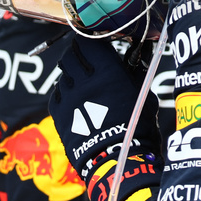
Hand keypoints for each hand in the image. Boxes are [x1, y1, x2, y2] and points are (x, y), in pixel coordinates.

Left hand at [49, 39, 158, 183]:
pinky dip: (64, 92)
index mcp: (107, 72)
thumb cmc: (137, 128)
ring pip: (63, 74)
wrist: (117, 160)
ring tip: (82, 82)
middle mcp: (84, 81)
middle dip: (77, 54)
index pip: (88, 43)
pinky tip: (74, 98)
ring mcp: (68, 97)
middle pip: (70, 55)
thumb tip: (132, 61)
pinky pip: (56, 94)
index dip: (90, 40)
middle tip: (85, 58)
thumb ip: (134, 74)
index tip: (95, 42)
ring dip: (71, 74)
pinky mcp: (59, 114)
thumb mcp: (144, 95)